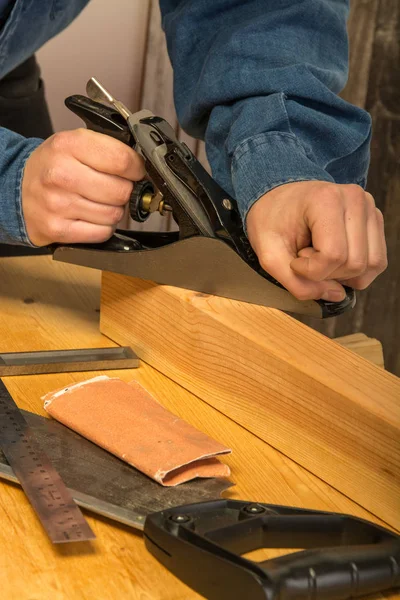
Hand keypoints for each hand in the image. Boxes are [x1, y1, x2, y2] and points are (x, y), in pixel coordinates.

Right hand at [22, 129, 145, 245]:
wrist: (18, 190)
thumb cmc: (54, 167)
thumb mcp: (76, 144)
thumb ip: (110, 149)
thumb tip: (144, 165)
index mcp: (68, 145)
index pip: (123, 160)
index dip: (136, 168)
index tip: (134, 171)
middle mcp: (61, 174)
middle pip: (121, 190)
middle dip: (123, 191)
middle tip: (110, 188)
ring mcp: (58, 204)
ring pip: (114, 214)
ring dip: (112, 210)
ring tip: (96, 202)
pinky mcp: (58, 230)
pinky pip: (102, 233)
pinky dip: (103, 227)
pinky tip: (90, 217)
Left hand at [246, 181, 386, 301]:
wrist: (278, 197)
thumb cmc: (271, 221)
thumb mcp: (269, 255)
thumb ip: (296, 283)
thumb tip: (337, 294)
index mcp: (326, 199)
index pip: (333, 255)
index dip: (310, 271)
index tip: (294, 260)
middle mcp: (355, 199)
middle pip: (355, 264)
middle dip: (327, 273)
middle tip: (305, 256)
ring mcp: (369, 208)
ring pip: (371, 265)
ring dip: (342, 274)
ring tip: (319, 255)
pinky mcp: (375, 221)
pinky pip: (377, 261)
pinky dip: (355, 270)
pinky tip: (333, 258)